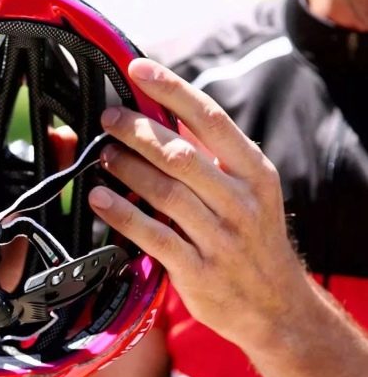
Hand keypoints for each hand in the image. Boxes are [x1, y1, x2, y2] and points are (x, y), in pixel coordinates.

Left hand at [88, 58, 307, 349]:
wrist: (275, 306)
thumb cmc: (252, 239)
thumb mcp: (250, 192)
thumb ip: (213, 158)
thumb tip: (164, 118)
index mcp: (254, 173)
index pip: (211, 120)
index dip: (172, 91)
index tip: (139, 71)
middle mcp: (241, 201)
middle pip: (182, 155)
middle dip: (139, 131)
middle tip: (108, 118)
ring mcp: (221, 238)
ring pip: (166, 193)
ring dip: (128, 169)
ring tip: (102, 154)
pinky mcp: (199, 270)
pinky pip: (154, 236)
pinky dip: (123, 215)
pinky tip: (100, 199)